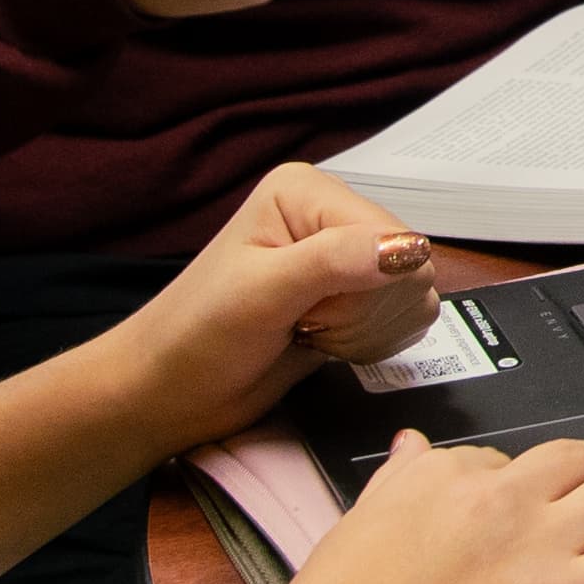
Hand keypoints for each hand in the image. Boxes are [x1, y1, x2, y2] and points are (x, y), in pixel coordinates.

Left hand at [105, 160, 445, 451]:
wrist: (170, 391)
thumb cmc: (199, 335)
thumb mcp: (263, 293)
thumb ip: (335, 262)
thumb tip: (413, 248)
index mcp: (309, 191)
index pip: (392, 235)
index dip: (366, 285)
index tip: (308, 310)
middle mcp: (332, 216)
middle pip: (410, 266)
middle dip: (364, 311)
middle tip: (304, 323)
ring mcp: (346, 258)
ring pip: (414, 296)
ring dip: (367, 331)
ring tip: (309, 332)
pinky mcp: (355, 299)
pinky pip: (407, 319)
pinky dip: (373, 342)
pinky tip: (325, 343)